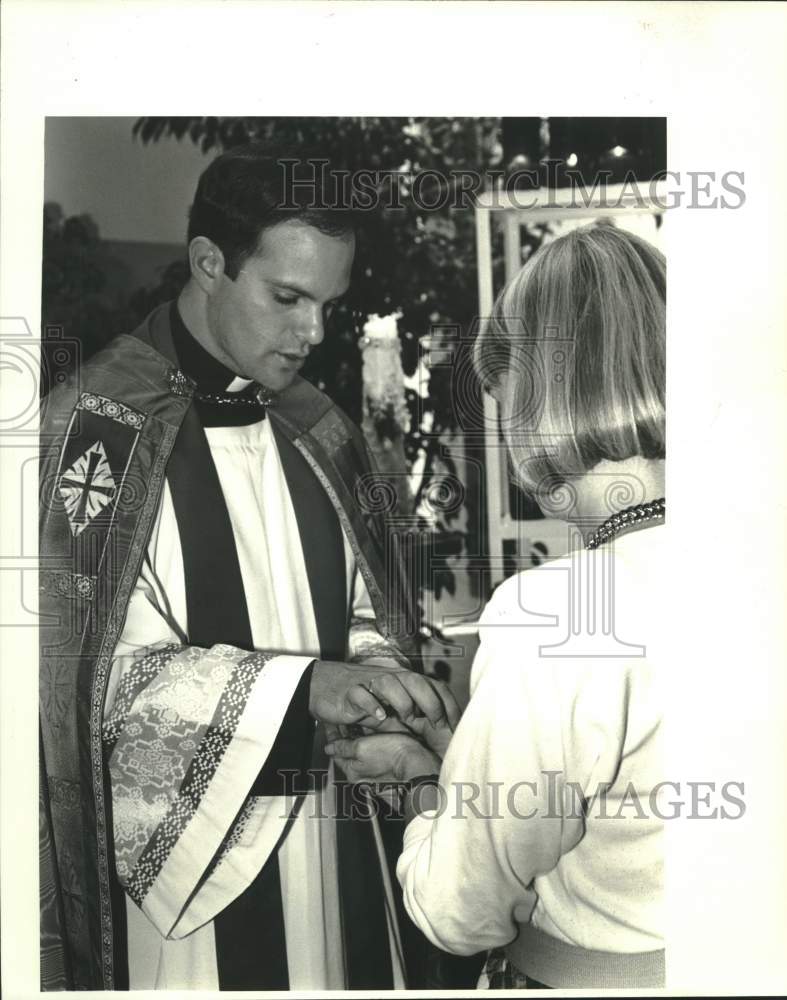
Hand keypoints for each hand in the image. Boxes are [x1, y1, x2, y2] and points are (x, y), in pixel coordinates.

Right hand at [309, 660, 452, 730]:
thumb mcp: (389, 709)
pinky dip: (372, 705)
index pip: (433, 685)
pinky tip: (378, 716)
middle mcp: (390, 679)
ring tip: (406, 717)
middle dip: (430, 702)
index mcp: (403, 682)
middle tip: (436, 723)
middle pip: (416, 681)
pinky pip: (362, 695)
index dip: (447, 703)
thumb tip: (436, 737)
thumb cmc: (360, 698)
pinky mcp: (349, 692)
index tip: (455, 724)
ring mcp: (369, 683)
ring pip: (391, 683)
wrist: (322, 686)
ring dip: (403, 700)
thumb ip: (409, 718)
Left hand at [324, 732, 440, 783]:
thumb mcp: (362, 748)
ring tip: (359, 721)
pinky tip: (375, 731)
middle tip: (344, 718)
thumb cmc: (392, 755)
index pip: (335, 750)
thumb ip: (343, 747)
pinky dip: (371, 740)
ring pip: (362, 750)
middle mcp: (362, 774)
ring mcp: (375, 771)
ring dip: (359, 736)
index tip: (330, 721)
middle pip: (348, 751)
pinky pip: (374, 751)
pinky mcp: (388, 767)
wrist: (418, 765)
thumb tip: (329, 748)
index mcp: (352, 771)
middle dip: (345, 734)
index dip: (332, 734)